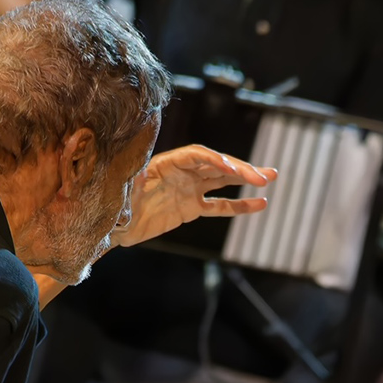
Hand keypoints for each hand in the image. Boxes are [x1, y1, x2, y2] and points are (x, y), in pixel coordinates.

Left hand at [110, 145, 276, 248]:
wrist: (113, 226)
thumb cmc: (115, 204)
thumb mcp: (123, 188)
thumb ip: (135, 178)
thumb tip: (140, 169)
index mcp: (167, 162)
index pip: (198, 156)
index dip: (216, 161)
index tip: (231, 170)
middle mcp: (182, 172)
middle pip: (216, 165)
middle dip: (241, 169)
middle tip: (264, 176)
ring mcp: (189, 189)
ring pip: (223, 180)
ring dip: (246, 178)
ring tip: (270, 178)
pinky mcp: (191, 208)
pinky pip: (219, 206)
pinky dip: (239, 205)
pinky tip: (259, 204)